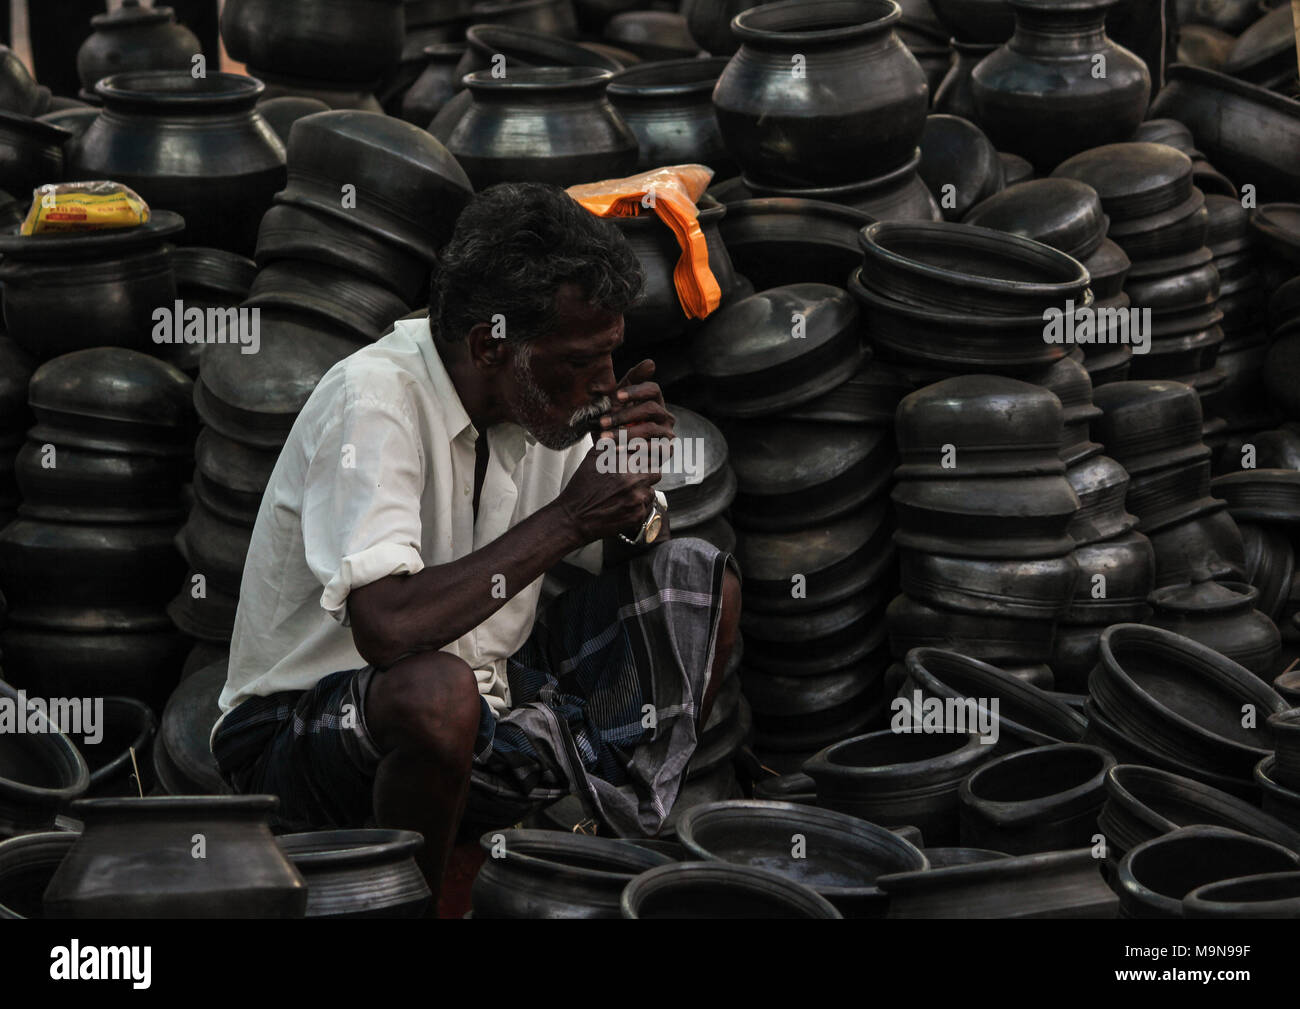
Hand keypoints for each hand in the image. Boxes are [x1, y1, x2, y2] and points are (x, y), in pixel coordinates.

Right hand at [556, 359, 674, 543]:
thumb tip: (627, 428)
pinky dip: (639, 506)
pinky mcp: (637, 515)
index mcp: (622, 462)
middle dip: (647, 473)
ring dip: (643, 490)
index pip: (648, 453)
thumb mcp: (592, 458)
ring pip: (652, 489)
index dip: (647, 455)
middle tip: (635, 477)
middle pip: (655, 470)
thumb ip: (611, 442)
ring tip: (626, 493)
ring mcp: (636, 498)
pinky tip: (623, 506)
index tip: (646, 457)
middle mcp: (632, 478)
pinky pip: (647, 507)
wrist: (574, 517)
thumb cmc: (582, 486)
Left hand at [598, 359, 675, 467]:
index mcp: (654, 401)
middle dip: (625, 415)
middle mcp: (665, 416)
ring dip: (625, 433)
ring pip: (650, 429)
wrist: (613, 453)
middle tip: (602, 422)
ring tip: (605, 438)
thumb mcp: (617, 403)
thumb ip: (630, 382)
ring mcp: (667, 434)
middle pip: (651, 408)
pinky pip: (655, 448)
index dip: (636, 391)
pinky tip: (617, 449)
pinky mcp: (666, 451)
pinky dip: (634, 448)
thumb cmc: (616, 424)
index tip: (616, 396)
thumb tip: (651, 363)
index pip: (652, 389)